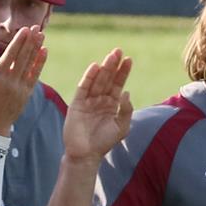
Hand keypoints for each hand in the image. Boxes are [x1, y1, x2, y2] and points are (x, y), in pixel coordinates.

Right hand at [0, 26, 47, 133]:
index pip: (10, 55)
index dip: (19, 41)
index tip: (24, 29)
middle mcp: (9, 81)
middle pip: (22, 56)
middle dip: (30, 40)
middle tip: (35, 27)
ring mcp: (19, 88)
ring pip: (30, 64)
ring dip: (36, 48)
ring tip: (41, 34)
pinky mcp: (26, 94)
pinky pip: (35, 75)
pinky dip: (40, 63)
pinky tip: (44, 51)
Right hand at [61, 48, 135, 163]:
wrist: (86, 154)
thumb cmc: (104, 142)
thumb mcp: (122, 127)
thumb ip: (125, 110)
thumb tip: (126, 92)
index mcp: (111, 104)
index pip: (118, 84)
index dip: (123, 72)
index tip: (129, 60)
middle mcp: (99, 100)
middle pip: (108, 79)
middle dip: (114, 65)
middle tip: (119, 51)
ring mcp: (88, 101)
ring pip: (97, 81)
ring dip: (104, 68)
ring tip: (111, 56)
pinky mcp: (76, 104)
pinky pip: (83, 88)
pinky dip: (88, 77)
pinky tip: (95, 67)